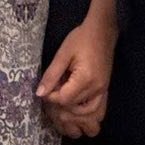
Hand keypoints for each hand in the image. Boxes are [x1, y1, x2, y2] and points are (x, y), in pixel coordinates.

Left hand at [37, 16, 113, 137]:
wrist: (102, 31)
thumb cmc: (81, 38)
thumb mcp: (63, 54)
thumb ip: (51, 74)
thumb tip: (40, 93)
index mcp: (85, 79)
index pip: (64, 99)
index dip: (51, 97)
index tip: (46, 89)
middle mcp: (96, 89)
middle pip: (74, 108)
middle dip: (60, 104)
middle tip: (53, 92)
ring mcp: (102, 91)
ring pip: (87, 113)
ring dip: (73, 111)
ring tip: (63, 100)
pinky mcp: (104, 89)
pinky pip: (97, 109)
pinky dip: (85, 111)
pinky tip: (76, 106)